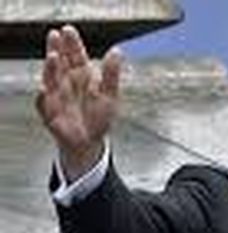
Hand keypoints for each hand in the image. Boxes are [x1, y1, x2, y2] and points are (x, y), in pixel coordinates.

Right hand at [35, 25, 122, 181]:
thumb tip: (117, 51)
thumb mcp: (110, 94)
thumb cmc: (99, 117)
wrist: (90, 141)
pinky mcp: (50, 112)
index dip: (72, 44)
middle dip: (57, 49)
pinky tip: (46, 89)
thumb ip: (112, 73)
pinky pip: (44, 104)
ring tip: (54, 58)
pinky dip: (44, 97)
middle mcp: (67, 83)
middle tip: (55, 36)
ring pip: (50, 79)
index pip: (75, 56)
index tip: (69, 31)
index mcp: (82, 76)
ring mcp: (57, 96)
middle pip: (60, 62)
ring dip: (50, 68)